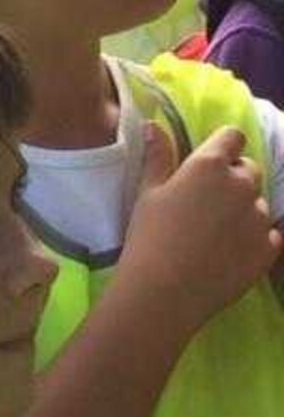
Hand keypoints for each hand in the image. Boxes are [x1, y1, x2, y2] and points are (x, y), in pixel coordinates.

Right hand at [120, 122, 279, 338]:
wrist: (165, 291)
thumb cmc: (149, 236)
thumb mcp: (147, 192)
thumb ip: (158, 156)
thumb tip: (155, 124)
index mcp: (209, 166)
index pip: (232, 136)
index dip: (221, 146)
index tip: (207, 162)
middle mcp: (242, 185)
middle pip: (249, 169)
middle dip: (232, 177)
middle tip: (205, 201)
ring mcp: (260, 218)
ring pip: (258, 203)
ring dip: (243, 209)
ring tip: (215, 232)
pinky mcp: (270, 248)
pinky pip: (269, 233)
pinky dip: (254, 238)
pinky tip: (229, 251)